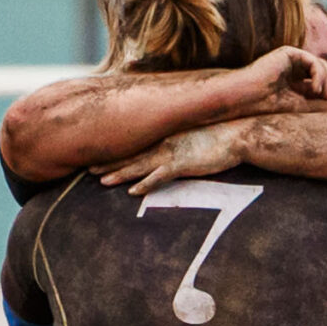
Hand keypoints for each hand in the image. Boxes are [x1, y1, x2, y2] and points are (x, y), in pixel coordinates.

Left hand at [101, 121, 250, 194]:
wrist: (239, 134)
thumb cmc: (218, 137)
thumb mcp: (193, 138)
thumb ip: (178, 144)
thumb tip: (170, 153)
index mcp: (164, 137)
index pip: (134, 145)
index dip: (115, 153)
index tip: (97, 157)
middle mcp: (163, 143)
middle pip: (131, 155)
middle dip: (109, 162)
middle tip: (88, 169)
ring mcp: (172, 153)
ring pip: (140, 165)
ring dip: (120, 174)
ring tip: (101, 181)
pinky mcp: (184, 163)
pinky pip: (161, 176)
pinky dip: (147, 183)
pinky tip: (134, 191)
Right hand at [235, 46, 326, 112]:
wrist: (245, 98)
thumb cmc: (266, 106)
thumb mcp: (299, 107)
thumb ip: (318, 105)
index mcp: (295, 81)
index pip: (320, 81)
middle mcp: (294, 68)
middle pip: (324, 69)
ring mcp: (291, 59)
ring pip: (320, 65)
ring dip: (326, 81)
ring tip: (323, 95)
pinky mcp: (288, 53)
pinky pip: (312, 61)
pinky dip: (318, 74)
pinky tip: (316, 88)